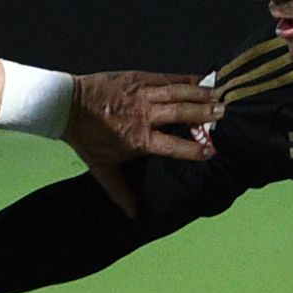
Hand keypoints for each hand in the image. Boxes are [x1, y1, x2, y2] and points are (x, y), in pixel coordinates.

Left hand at [66, 69, 217, 196]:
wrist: (67, 104)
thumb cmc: (86, 136)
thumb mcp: (101, 167)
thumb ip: (119, 191)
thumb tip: (133, 214)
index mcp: (140, 138)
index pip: (173, 146)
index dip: (194, 149)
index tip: (212, 152)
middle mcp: (145, 115)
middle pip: (181, 114)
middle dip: (205, 114)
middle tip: (226, 114)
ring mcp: (143, 94)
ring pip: (177, 93)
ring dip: (200, 94)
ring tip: (221, 95)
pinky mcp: (139, 78)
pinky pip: (167, 78)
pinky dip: (186, 79)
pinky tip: (201, 79)